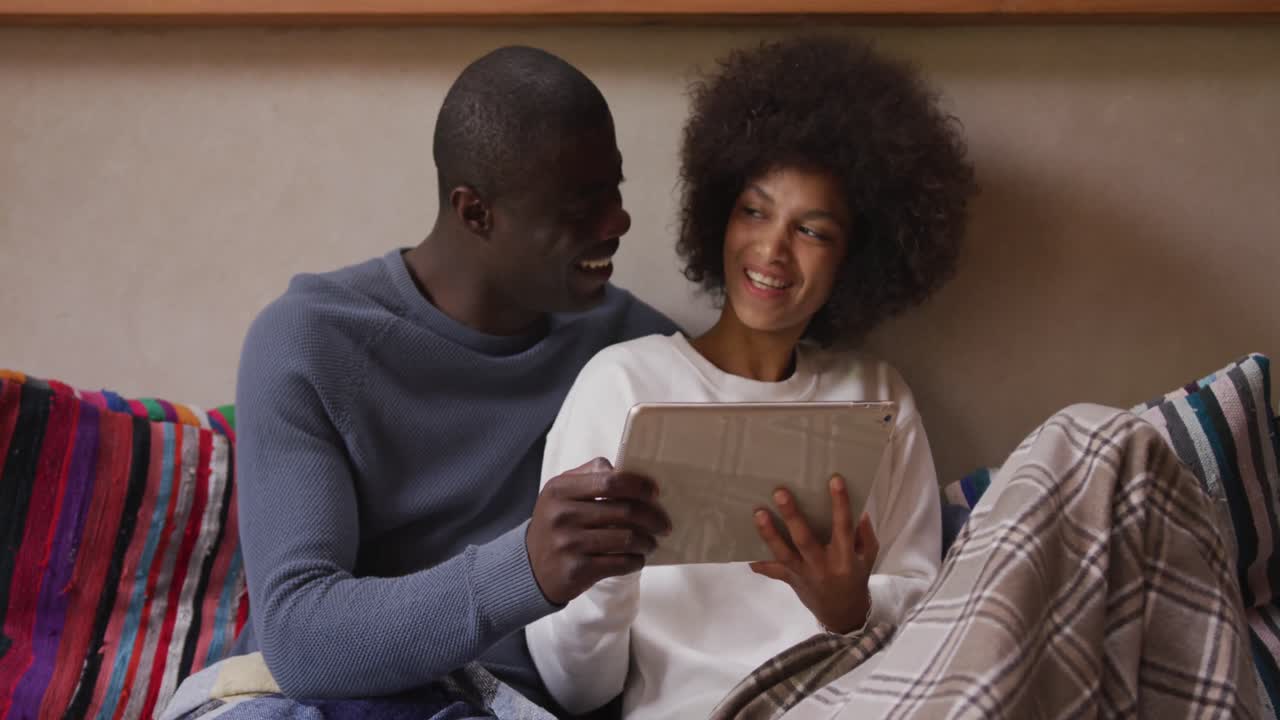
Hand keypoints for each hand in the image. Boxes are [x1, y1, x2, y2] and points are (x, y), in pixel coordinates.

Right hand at [527, 458, 671, 605]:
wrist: (529, 568)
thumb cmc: (554, 525)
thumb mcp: (560, 493)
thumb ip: (588, 475)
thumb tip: (623, 468)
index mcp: (560, 489)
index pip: (611, 480)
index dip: (639, 486)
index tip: (655, 493)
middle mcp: (563, 515)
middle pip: (625, 510)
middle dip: (652, 517)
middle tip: (664, 524)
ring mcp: (569, 544)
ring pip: (626, 538)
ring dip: (647, 541)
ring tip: (651, 542)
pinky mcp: (577, 570)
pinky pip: (620, 563)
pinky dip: (636, 560)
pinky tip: (638, 558)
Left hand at [749, 475, 878, 634]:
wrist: (843, 614)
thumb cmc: (856, 578)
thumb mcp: (868, 558)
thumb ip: (866, 535)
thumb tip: (861, 511)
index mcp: (845, 557)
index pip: (843, 526)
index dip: (840, 503)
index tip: (834, 479)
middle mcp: (822, 565)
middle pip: (805, 539)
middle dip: (792, 516)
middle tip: (779, 492)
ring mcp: (804, 574)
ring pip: (784, 554)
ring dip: (769, 534)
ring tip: (758, 513)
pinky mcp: (791, 580)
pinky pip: (773, 572)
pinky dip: (760, 564)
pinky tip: (746, 554)